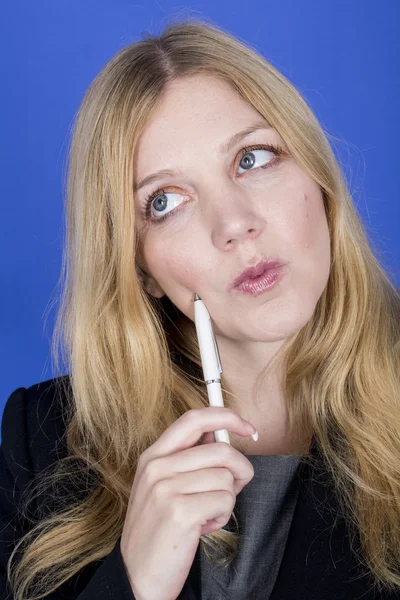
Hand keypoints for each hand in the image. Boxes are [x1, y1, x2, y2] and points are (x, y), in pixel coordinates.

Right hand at [120, 407, 256, 599]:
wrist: (137, 576)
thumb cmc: (159, 529)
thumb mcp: (163, 485)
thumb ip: (188, 458)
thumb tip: (224, 434)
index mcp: (153, 455)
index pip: (194, 418)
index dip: (226, 417)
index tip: (247, 426)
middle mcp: (157, 467)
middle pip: (221, 450)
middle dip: (240, 470)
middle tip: (233, 488)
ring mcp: (166, 488)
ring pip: (227, 478)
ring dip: (227, 500)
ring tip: (205, 514)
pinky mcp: (180, 512)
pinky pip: (225, 500)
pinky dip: (222, 516)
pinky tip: (203, 527)